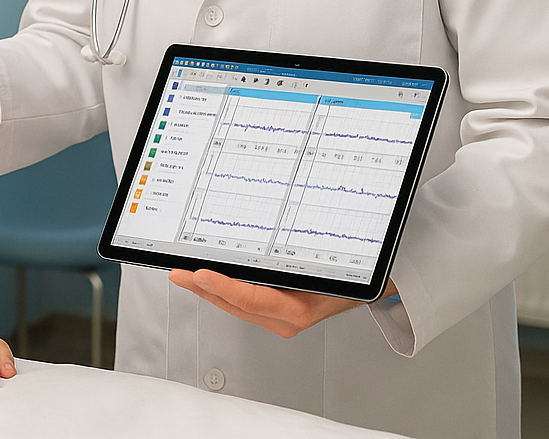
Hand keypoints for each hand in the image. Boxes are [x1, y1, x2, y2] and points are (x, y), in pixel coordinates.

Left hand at [171, 269, 393, 338]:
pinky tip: (207, 280)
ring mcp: (278, 318)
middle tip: (178, 273)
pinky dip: (222, 290)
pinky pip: (242, 303)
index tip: (200, 275)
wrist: (370, 289)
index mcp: (299, 309)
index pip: (252, 299)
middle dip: (203, 289)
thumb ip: (303, 254)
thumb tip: (275, 229)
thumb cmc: (354, 274)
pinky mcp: (274, 313)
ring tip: (183, 275)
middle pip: (235, 305)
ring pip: (235, 306)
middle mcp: (285, 318)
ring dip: (208, 290)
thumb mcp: (333, 264)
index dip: (223, 287)